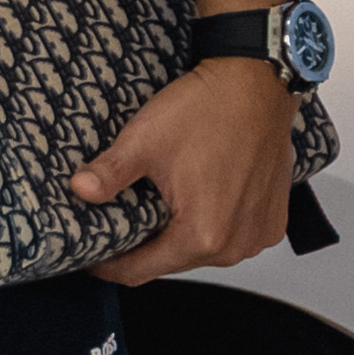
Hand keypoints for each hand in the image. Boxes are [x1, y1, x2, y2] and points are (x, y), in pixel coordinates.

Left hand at [75, 57, 295, 283]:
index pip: (139, 271)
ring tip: (158, 206)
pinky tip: (196, 199)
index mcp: (202, 235)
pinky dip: (211, 224)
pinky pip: (231, 236)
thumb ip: (109, 173)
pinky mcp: (272, 221)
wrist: (259, 83)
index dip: (108, 265)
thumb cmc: (211, 109)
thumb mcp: (144, 141)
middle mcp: (235, 244)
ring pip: (202, 250)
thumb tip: (81, 190)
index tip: (92, 256)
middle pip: (171, 262)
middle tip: (121, 221)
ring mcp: (258, 234)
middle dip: (143, 246)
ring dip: (178, 235)